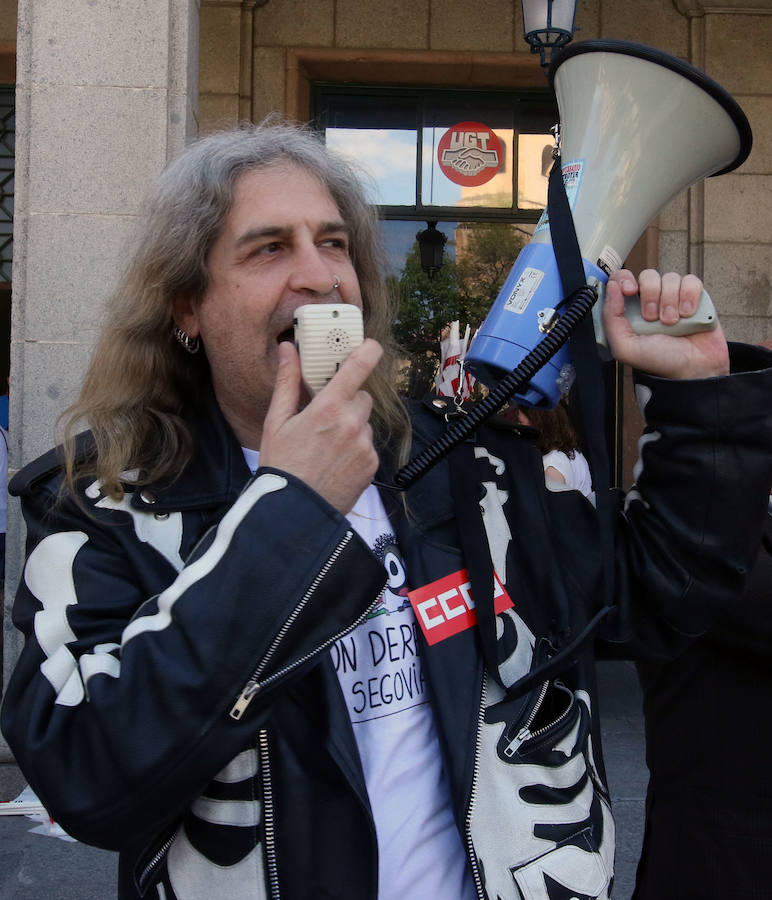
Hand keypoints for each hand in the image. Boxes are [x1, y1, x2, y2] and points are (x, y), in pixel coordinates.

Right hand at [260, 339, 381, 513]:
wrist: (294, 511)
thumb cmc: (281, 464)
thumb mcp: (277, 422)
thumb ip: (287, 382)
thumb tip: (288, 349)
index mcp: (328, 409)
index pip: (358, 367)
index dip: (369, 351)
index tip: (371, 345)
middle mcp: (352, 424)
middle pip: (362, 397)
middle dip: (348, 401)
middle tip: (326, 417)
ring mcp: (364, 446)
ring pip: (365, 423)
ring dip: (352, 427)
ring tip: (327, 446)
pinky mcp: (372, 464)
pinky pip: (368, 446)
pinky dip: (356, 449)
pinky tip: (336, 462)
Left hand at [601, 269, 729, 378]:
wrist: (693, 371)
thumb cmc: (659, 362)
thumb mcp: (625, 347)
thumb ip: (611, 318)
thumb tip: (612, 287)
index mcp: (630, 310)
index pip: (622, 280)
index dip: (625, 279)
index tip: (630, 291)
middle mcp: (651, 301)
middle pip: (648, 276)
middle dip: (651, 296)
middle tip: (653, 318)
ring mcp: (673, 298)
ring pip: (670, 278)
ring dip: (671, 300)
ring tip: (673, 323)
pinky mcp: (695, 297)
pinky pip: (691, 281)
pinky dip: (690, 296)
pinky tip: (689, 314)